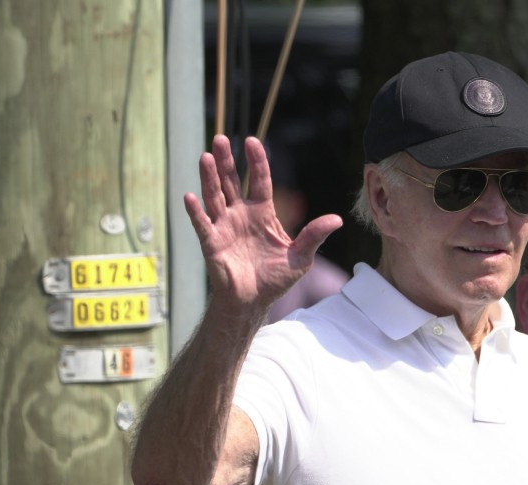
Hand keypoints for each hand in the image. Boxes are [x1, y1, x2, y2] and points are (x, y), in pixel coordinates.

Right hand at [183, 134, 342, 309]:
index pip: (259, 181)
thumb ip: (314, 236)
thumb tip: (338, 219)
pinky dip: (196, 212)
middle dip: (227, 161)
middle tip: (221, 138)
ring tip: (206, 156)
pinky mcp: (212, 243)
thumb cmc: (275, 278)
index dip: (256, 162)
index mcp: (262, 213)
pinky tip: (190, 196)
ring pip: (214, 196)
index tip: (252, 141)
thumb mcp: (301, 257)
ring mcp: (224, 227)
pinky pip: (202, 225)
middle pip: (231, 181)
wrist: (253, 303)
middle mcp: (240, 215)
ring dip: (209, 178)